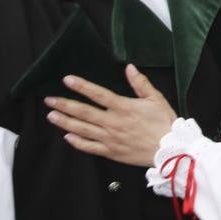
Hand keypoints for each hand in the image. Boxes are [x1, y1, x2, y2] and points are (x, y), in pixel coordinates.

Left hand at [45, 65, 175, 166]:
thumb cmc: (164, 124)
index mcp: (124, 107)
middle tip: (49, 100)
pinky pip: (90, 147)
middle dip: (65, 104)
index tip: (67, 80)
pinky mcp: (111, 152)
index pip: (98, 94)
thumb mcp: (156, 99)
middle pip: (84, 112)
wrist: (170, 150)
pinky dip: (77, 142)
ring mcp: (110, 138)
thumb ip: (141, 83)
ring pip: (82, 129)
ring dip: (65, 122)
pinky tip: (67, 136)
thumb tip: (130, 68)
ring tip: (51, 115)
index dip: (82, 86)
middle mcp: (113, 123)